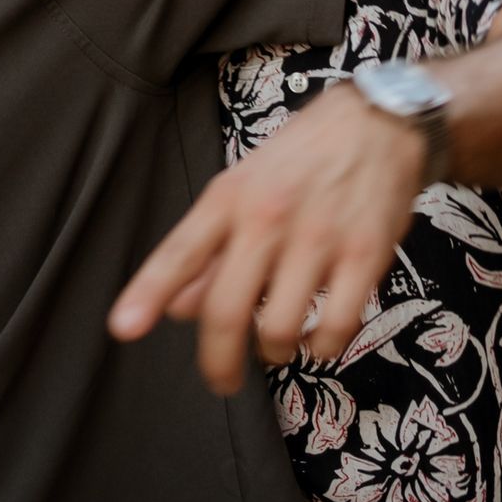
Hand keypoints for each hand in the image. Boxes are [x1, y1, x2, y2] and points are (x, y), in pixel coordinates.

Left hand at [110, 87, 427, 394]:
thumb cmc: (301, 158)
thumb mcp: (244, 187)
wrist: (377, 121)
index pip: (180, 252)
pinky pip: (336, 328)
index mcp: (230, 198)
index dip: (148, 293)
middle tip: (222, 380)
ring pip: (280, 330)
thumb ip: (211, 249)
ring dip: (274, 351)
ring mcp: (319, 238)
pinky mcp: (365, 255)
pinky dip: (323, 346)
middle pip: (226, 309)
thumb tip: (178, 308)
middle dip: (218, 361)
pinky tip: (319, 336)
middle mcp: (268, 217)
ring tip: (278, 342)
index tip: (124, 327)